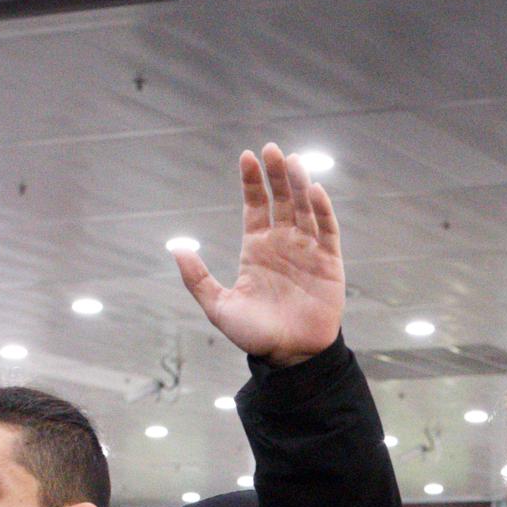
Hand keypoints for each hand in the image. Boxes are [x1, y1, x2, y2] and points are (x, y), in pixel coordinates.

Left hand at [175, 143, 343, 367]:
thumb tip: (177, 248)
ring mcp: (307, 250)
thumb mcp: (218, 306)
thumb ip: (197, 279)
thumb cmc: (254, 334)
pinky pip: (327, 230)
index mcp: (257, 249)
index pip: (255, 206)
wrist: (289, 356)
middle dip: (276, 174)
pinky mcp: (329, 262)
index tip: (247, 157)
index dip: (252, 182)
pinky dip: (322, 210)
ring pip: (304, 209)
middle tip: (271, 150)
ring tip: (292, 161)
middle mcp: (283, 243)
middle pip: (281, 200)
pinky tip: (314, 190)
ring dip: (299, 184)